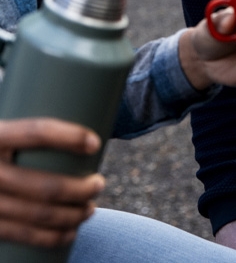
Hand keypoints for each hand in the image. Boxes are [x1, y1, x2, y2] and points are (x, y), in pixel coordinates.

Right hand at [0, 118, 104, 246]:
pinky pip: (22, 234)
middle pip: (46, 186)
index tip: (96, 143)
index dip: (70, 137)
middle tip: (99, 184)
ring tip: (90, 208)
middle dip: (82, 189)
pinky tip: (71, 232)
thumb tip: (91, 127)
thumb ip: (34, 132)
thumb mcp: (5, 133)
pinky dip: (52, 236)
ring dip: (73, 215)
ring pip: (39, 214)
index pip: (35, 132)